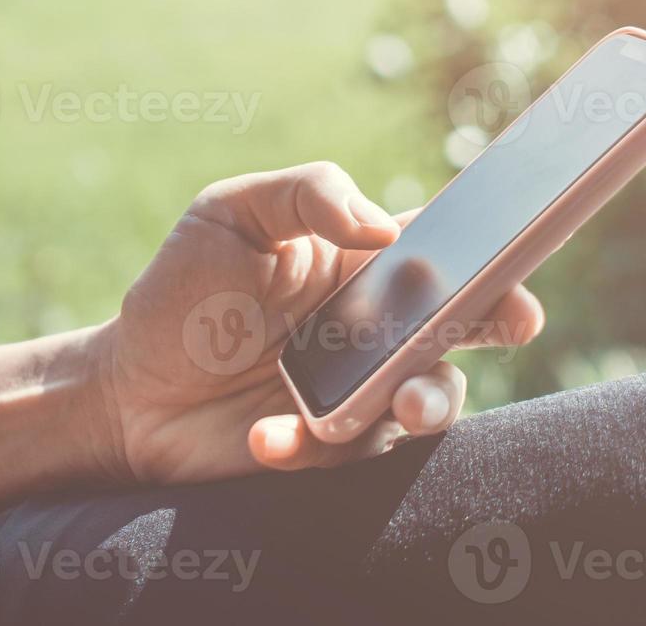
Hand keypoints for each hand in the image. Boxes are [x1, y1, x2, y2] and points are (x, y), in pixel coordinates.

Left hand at [92, 162, 544, 484]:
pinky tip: (264, 434)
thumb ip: (306, 192)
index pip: (445, 253)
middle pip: (463, 328)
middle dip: (495, 325)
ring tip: (397, 406)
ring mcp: (361, 394)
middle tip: (504, 325)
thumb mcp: (230, 213)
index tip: (517, 266)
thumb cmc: (184, 290)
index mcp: (367, 266)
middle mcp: (378, 331)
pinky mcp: (332, 450)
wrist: (128, 388)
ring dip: (424, 401)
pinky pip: (351, 453)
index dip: (494, 257)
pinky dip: (312, 445)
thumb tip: (380, 224)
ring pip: (428, 401)